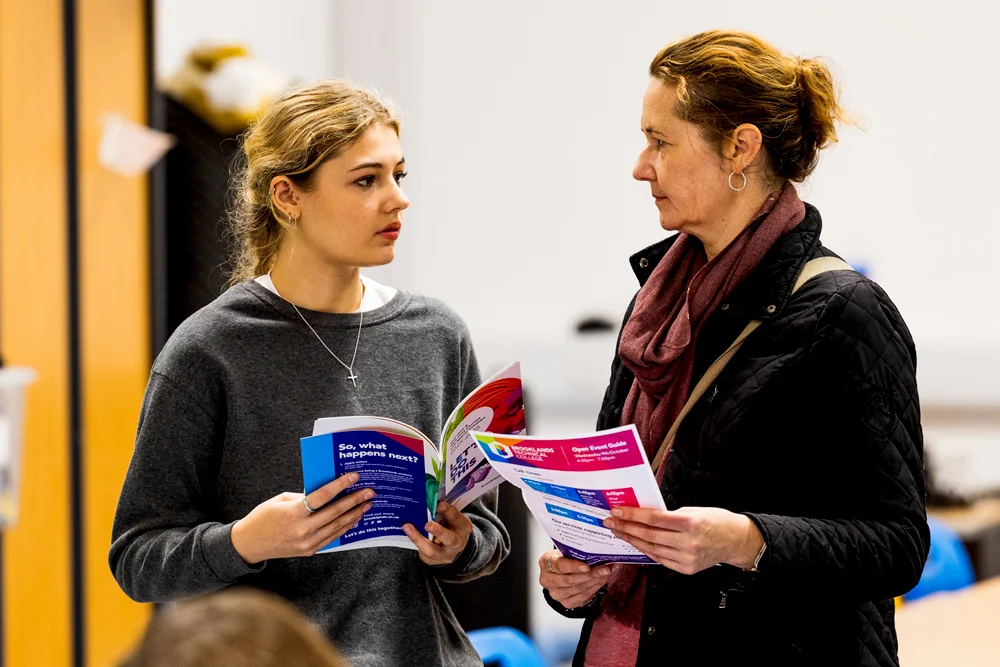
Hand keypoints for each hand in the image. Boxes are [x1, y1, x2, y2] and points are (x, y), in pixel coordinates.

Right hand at [231, 472, 373, 563]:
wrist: (250, 544)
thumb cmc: (264, 517)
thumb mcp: (281, 500)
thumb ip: (304, 497)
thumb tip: (326, 492)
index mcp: (294, 513)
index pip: (323, 496)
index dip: (340, 485)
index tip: (354, 476)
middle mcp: (303, 529)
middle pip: (335, 512)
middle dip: (354, 500)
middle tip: (369, 492)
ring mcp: (307, 542)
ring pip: (337, 526)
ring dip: (354, 514)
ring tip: (366, 505)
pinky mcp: (309, 550)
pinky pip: (332, 537)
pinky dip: (344, 527)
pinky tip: (353, 519)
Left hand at [402, 502, 472, 565]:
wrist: (452, 546)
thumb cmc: (450, 525)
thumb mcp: (452, 517)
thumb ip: (444, 511)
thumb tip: (428, 498)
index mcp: (463, 527)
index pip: (457, 519)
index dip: (449, 512)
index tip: (439, 504)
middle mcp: (457, 543)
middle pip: (450, 539)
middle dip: (439, 532)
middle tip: (428, 524)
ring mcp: (445, 554)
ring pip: (432, 551)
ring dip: (419, 539)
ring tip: (408, 528)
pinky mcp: (433, 560)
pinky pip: (423, 554)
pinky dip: (414, 543)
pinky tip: (407, 533)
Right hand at [538, 549, 611, 608]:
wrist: (562, 571)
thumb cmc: (565, 558)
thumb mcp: (566, 551)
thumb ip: (577, 552)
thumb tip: (598, 550)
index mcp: (545, 562)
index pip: (559, 565)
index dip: (573, 566)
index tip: (587, 566)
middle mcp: (547, 580)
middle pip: (570, 579)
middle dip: (591, 574)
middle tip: (606, 568)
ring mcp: (556, 594)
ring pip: (578, 589)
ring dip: (596, 580)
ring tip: (608, 572)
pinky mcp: (565, 603)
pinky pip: (583, 597)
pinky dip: (595, 588)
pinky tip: (603, 580)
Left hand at [603, 506, 763, 574]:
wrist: (736, 541)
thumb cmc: (715, 520)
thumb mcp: (693, 510)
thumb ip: (670, 515)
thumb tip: (644, 516)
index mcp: (690, 523)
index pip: (654, 519)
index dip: (633, 515)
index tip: (617, 511)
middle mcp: (688, 543)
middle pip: (649, 536)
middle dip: (626, 528)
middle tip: (610, 522)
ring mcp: (687, 558)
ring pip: (652, 549)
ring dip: (632, 540)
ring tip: (619, 532)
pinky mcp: (686, 569)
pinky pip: (661, 559)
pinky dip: (646, 551)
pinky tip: (636, 544)